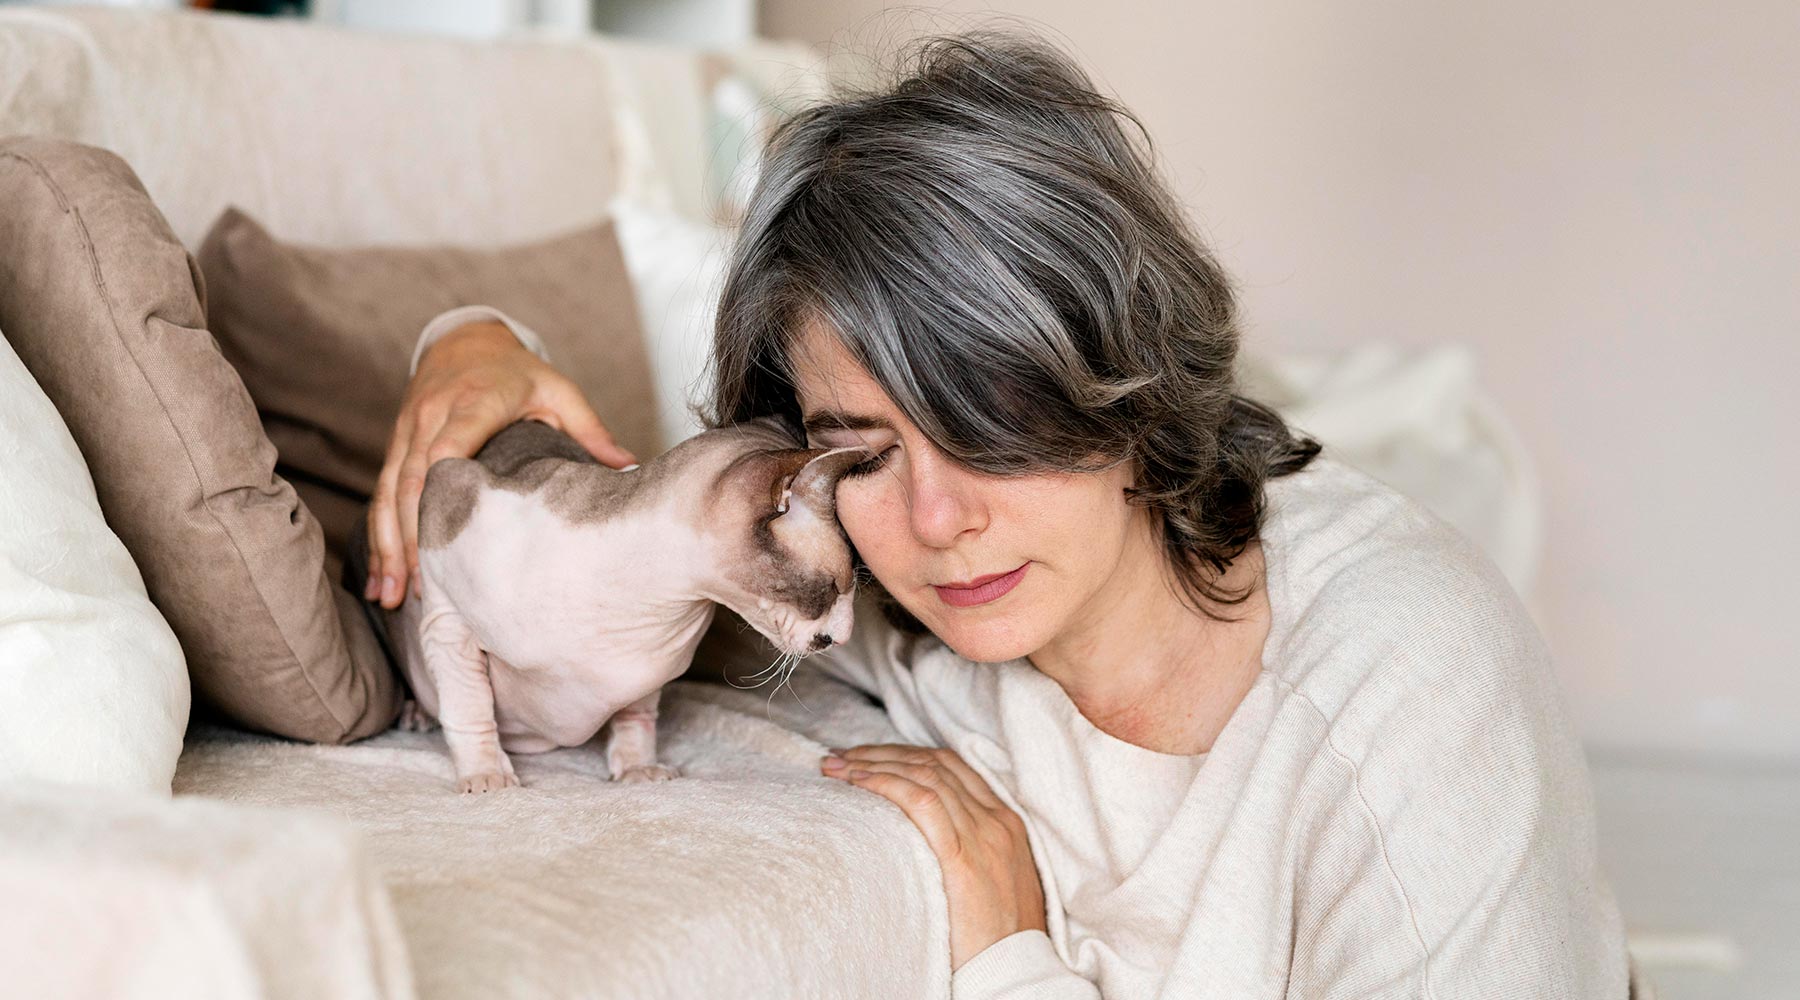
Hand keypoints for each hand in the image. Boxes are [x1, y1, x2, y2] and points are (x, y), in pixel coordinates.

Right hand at [364, 320, 638, 608]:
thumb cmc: (519, 373)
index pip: (451, 442)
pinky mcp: (397, 447)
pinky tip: (384, 578)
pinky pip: (380, 495)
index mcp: (474, 401)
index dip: (444, 484)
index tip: (449, 532)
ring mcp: (408, 432)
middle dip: (415, 537)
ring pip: (389, 493)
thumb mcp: (559, 391)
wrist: (467, 341)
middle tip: (427, 590)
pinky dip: (380, 538)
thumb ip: (590, 430)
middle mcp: (433, 416)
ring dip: (389, 548)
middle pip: (412, 480)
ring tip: (392, 596)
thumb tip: (629, 467)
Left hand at [821, 744, 1047, 969]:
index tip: (870, 758)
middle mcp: (996, 820)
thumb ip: (969, 850)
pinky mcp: (963, 858)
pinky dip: (886, 784)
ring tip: (836, 768)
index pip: (951, 766)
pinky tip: (857, 784)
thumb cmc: (997, 937)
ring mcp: (983, 836)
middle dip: (884, 753)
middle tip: (844, 757)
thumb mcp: (993, 881)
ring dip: (874, 764)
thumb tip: (924, 837)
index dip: (906, 755)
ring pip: (925, 776)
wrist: (1015, 970)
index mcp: (1006, 821)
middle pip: (934, 763)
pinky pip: (921, 802)